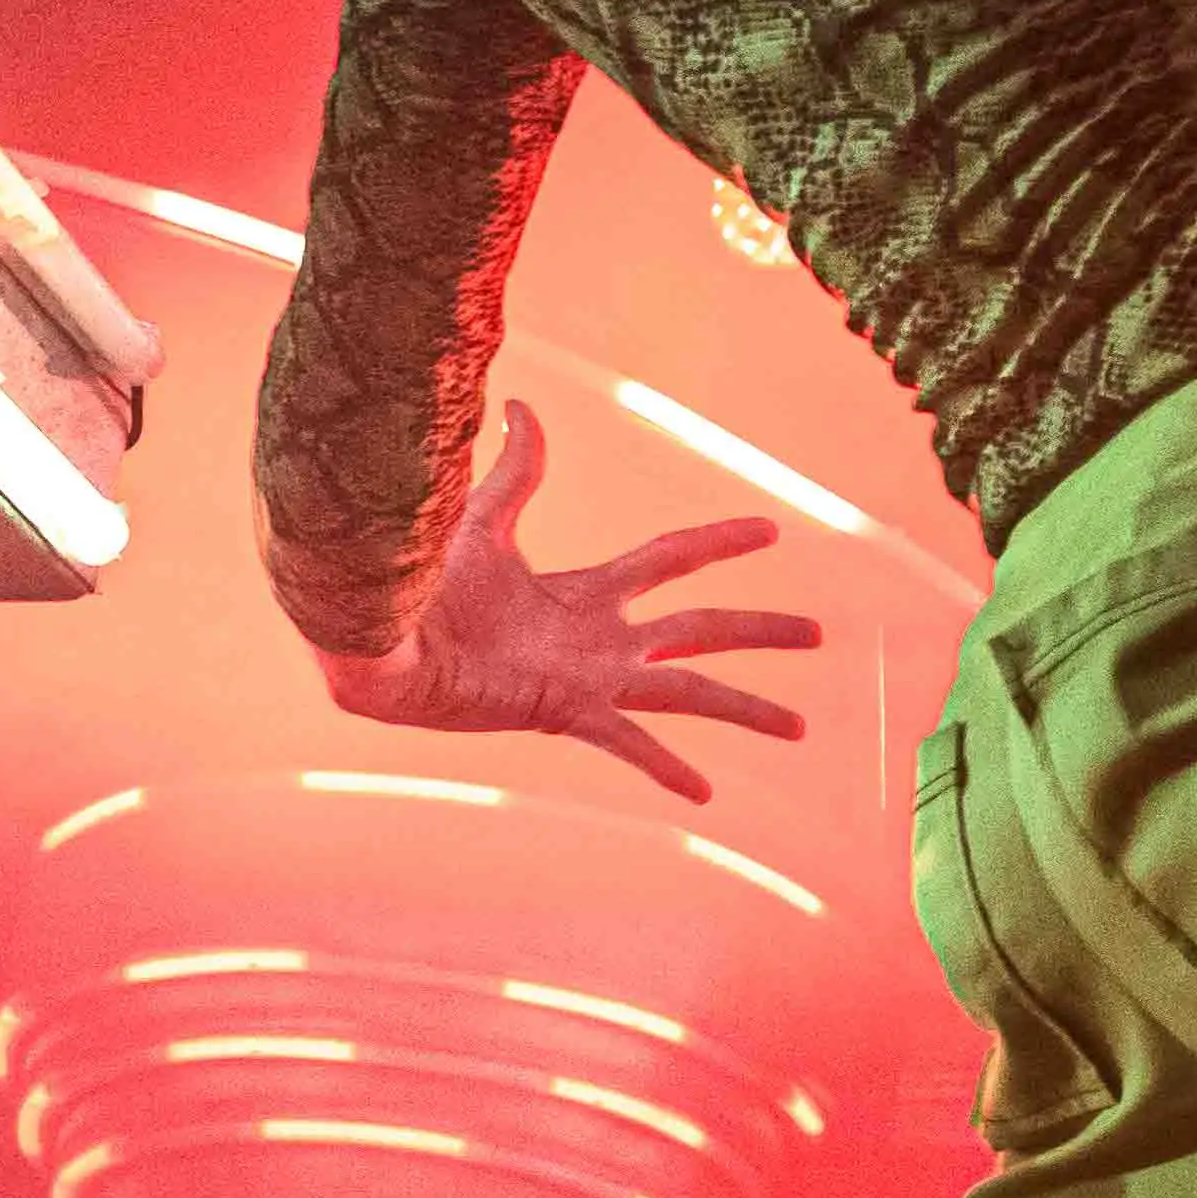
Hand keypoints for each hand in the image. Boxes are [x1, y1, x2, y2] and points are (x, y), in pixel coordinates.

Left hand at [323, 396, 824, 804]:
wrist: (378, 634)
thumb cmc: (419, 584)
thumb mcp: (481, 522)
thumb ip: (514, 472)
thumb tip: (520, 404)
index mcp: (587, 593)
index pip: (672, 561)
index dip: (720, 543)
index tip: (772, 531)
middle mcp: (601, 639)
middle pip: (703, 631)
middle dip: (761, 631)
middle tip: (819, 635)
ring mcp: (590, 679)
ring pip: (689, 692)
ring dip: (744, 707)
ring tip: (798, 728)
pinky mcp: (565, 710)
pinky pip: (628, 742)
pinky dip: (666, 768)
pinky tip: (705, 793)